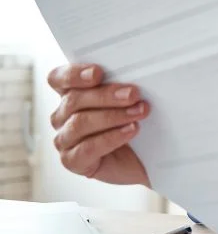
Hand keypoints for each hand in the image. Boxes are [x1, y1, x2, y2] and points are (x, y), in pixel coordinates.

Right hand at [47, 64, 150, 186]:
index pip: (58, 79)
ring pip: (80, 123)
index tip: (98, 73)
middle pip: (74, 100)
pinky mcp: (72, 161)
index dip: (74, 74)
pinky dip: (112, 137)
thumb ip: (121, 88)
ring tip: (138, 113)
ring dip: (113, 116)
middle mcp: (62, 116)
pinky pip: (87, 148)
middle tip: (133, 94)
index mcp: (70, 94)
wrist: (142, 159)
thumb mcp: (128, 102)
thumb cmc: (132, 124)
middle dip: (107, 95)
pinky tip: (130, 130)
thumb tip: (131, 80)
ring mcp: (64, 140)